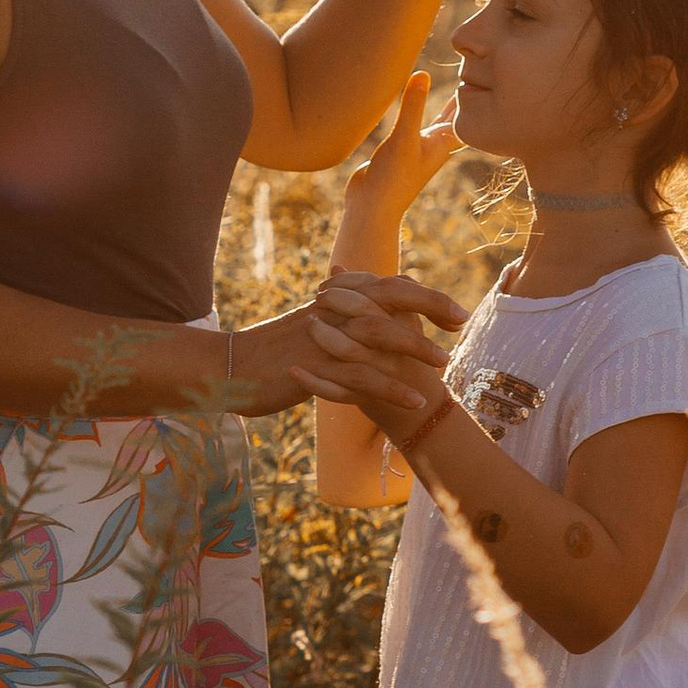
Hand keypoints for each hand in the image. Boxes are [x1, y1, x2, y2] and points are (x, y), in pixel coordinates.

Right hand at [226, 271, 462, 416]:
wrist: (226, 367)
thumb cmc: (270, 352)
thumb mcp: (309, 327)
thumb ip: (341, 316)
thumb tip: (371, 312)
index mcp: (334, 300)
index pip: (387, 286)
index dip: (423, 295)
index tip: (454, 312)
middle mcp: (332, 311)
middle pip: (390, 298)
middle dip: (430, 307)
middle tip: (461, 323)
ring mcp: (323, 338)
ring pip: (379, 334)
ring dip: (415, 349)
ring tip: (444, 365)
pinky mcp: (315, 368)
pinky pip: (361, 376)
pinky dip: (391, 388)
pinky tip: (415, 401)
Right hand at [344, 74, 461, 232]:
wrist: (372, 208)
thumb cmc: (392, 178)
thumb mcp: (403, 138)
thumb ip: (412, 106)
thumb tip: (424, 73)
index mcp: (443, 142)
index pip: (466, 112)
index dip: (476, 92)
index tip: (487, 70)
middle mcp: (435, 143)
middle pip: (455, 115)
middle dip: (464, 95)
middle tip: (476, 70)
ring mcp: (418, 147)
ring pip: (437, 119)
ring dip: (445, 103)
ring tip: (457, 82)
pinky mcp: (400, 148)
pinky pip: (415, 123)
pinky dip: (419, 110)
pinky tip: (416, 104)